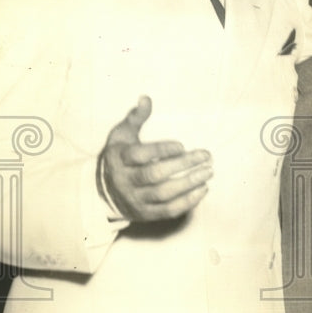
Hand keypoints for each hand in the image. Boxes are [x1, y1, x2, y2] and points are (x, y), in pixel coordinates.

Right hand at [99, 96, 212, 221]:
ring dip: (189, 184)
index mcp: (119, 159)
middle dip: (182, 165)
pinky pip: (168, 211)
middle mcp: (125, 181)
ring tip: (208, 172)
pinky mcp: (145, 214)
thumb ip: (136, 118)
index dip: (161, 150)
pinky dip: (187, 202)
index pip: (139, 155)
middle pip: (154, 175)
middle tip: (206, 156)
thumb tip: (146, 98)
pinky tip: (202, 189)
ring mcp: (135, 200)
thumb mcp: (122, 135)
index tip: (181, 145)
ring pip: (163, 194)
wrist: (103, 192)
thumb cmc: (120, 157)